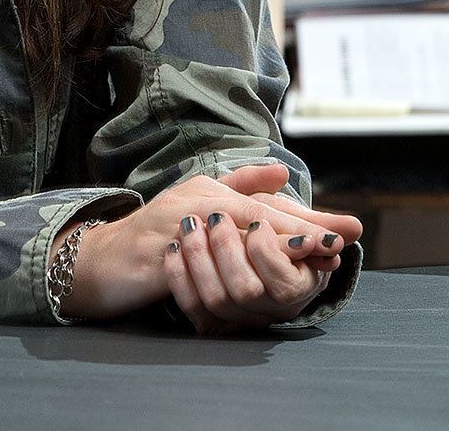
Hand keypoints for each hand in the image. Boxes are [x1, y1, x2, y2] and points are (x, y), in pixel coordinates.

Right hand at [61, 163, 359, 326]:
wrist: (100, 262)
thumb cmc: (152, 239)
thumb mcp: (195, 204)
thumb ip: (238, 187)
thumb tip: (281, 172)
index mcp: (208, 191)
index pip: (267, 204)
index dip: (308, 218)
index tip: (348, 229)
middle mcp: (196, 201)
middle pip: (261, 214)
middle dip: (305, 227)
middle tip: (345, 237)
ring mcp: (179, 225)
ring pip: (240, 233)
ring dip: (281, 245)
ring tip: (317, 255)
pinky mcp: (165, 253)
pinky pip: (210, 261)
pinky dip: (241, 267)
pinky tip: (265, 277)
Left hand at [161, 210, 328, 335]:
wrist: (221, 248)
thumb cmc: (261, 231)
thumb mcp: (282, 218)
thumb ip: (311, 220)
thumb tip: (354, 227)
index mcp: (296, 288)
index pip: (284, 284)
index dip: (267, 253)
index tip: (255, 223)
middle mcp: (268, 310)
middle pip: (246, 291)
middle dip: (229, 250)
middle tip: (216, 217)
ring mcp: (236, 318)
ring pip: (216, 299)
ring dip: (201, 257)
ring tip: (190, 224)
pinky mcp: (207, 321)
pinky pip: (190, 306)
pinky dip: (180, 275)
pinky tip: (175, 247)